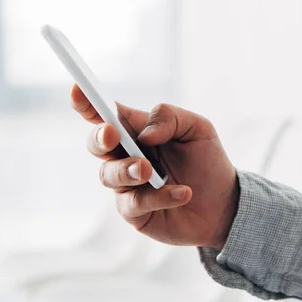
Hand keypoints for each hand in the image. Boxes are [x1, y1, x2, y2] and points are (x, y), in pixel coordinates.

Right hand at [70, 84, 238, 249]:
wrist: (224, 205)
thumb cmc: (207, 162)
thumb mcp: (198, 129)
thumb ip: (170, 118)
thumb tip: (144, 133)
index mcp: (137, 131)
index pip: (105, 113)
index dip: (87, 102)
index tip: (77, 89)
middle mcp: (126, 156)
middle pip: (96, 143)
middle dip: (99, 137)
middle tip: (112, 135)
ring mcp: (127, 186)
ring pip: (108, 175)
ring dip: (127, 169)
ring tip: (150, 171)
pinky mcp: (134, 212)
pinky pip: (135, 203)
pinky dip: (159, 196)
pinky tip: (183, 193)